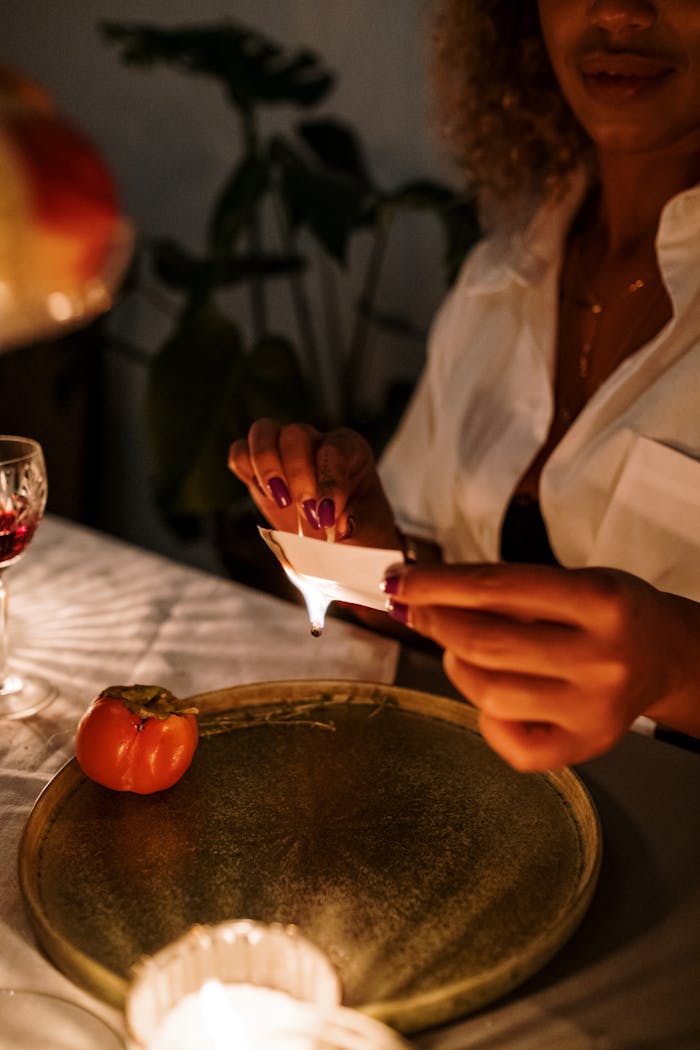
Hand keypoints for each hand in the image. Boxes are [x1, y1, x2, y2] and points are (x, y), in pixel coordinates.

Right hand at [228, 418, 398, 547]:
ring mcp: (284, 449)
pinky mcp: (258, 468)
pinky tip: (266, 496)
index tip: (325, 516)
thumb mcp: (370, 527)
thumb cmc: (359, 526)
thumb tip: (341, 526)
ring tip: (280, 500)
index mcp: (349, 448)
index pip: (333, 451)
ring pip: (263, 432)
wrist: (342, 539)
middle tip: (304, 511)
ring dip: (266, 466)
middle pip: (294, 434)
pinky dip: (245, 469)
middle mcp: (315, 440)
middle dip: (296, 473)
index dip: (328, 482)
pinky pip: (240, 452)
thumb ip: (358, 523)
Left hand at [382, 562, 699, 770]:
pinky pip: (508, 741)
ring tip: (461, 648)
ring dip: (454, 664)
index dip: (435, 584)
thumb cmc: (608, 611)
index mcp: (600, 601)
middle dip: (435, 622)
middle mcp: (601, 658)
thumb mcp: (569, 579)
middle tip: (417, 610)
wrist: (665, 655)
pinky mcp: (584, 747)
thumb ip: (502, 588)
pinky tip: (493, 691)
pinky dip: (484, 715)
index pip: (496, 588)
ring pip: (487, 693)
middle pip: (484, 644)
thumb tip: (419, 593)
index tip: (398, 581)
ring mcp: (593, 710)